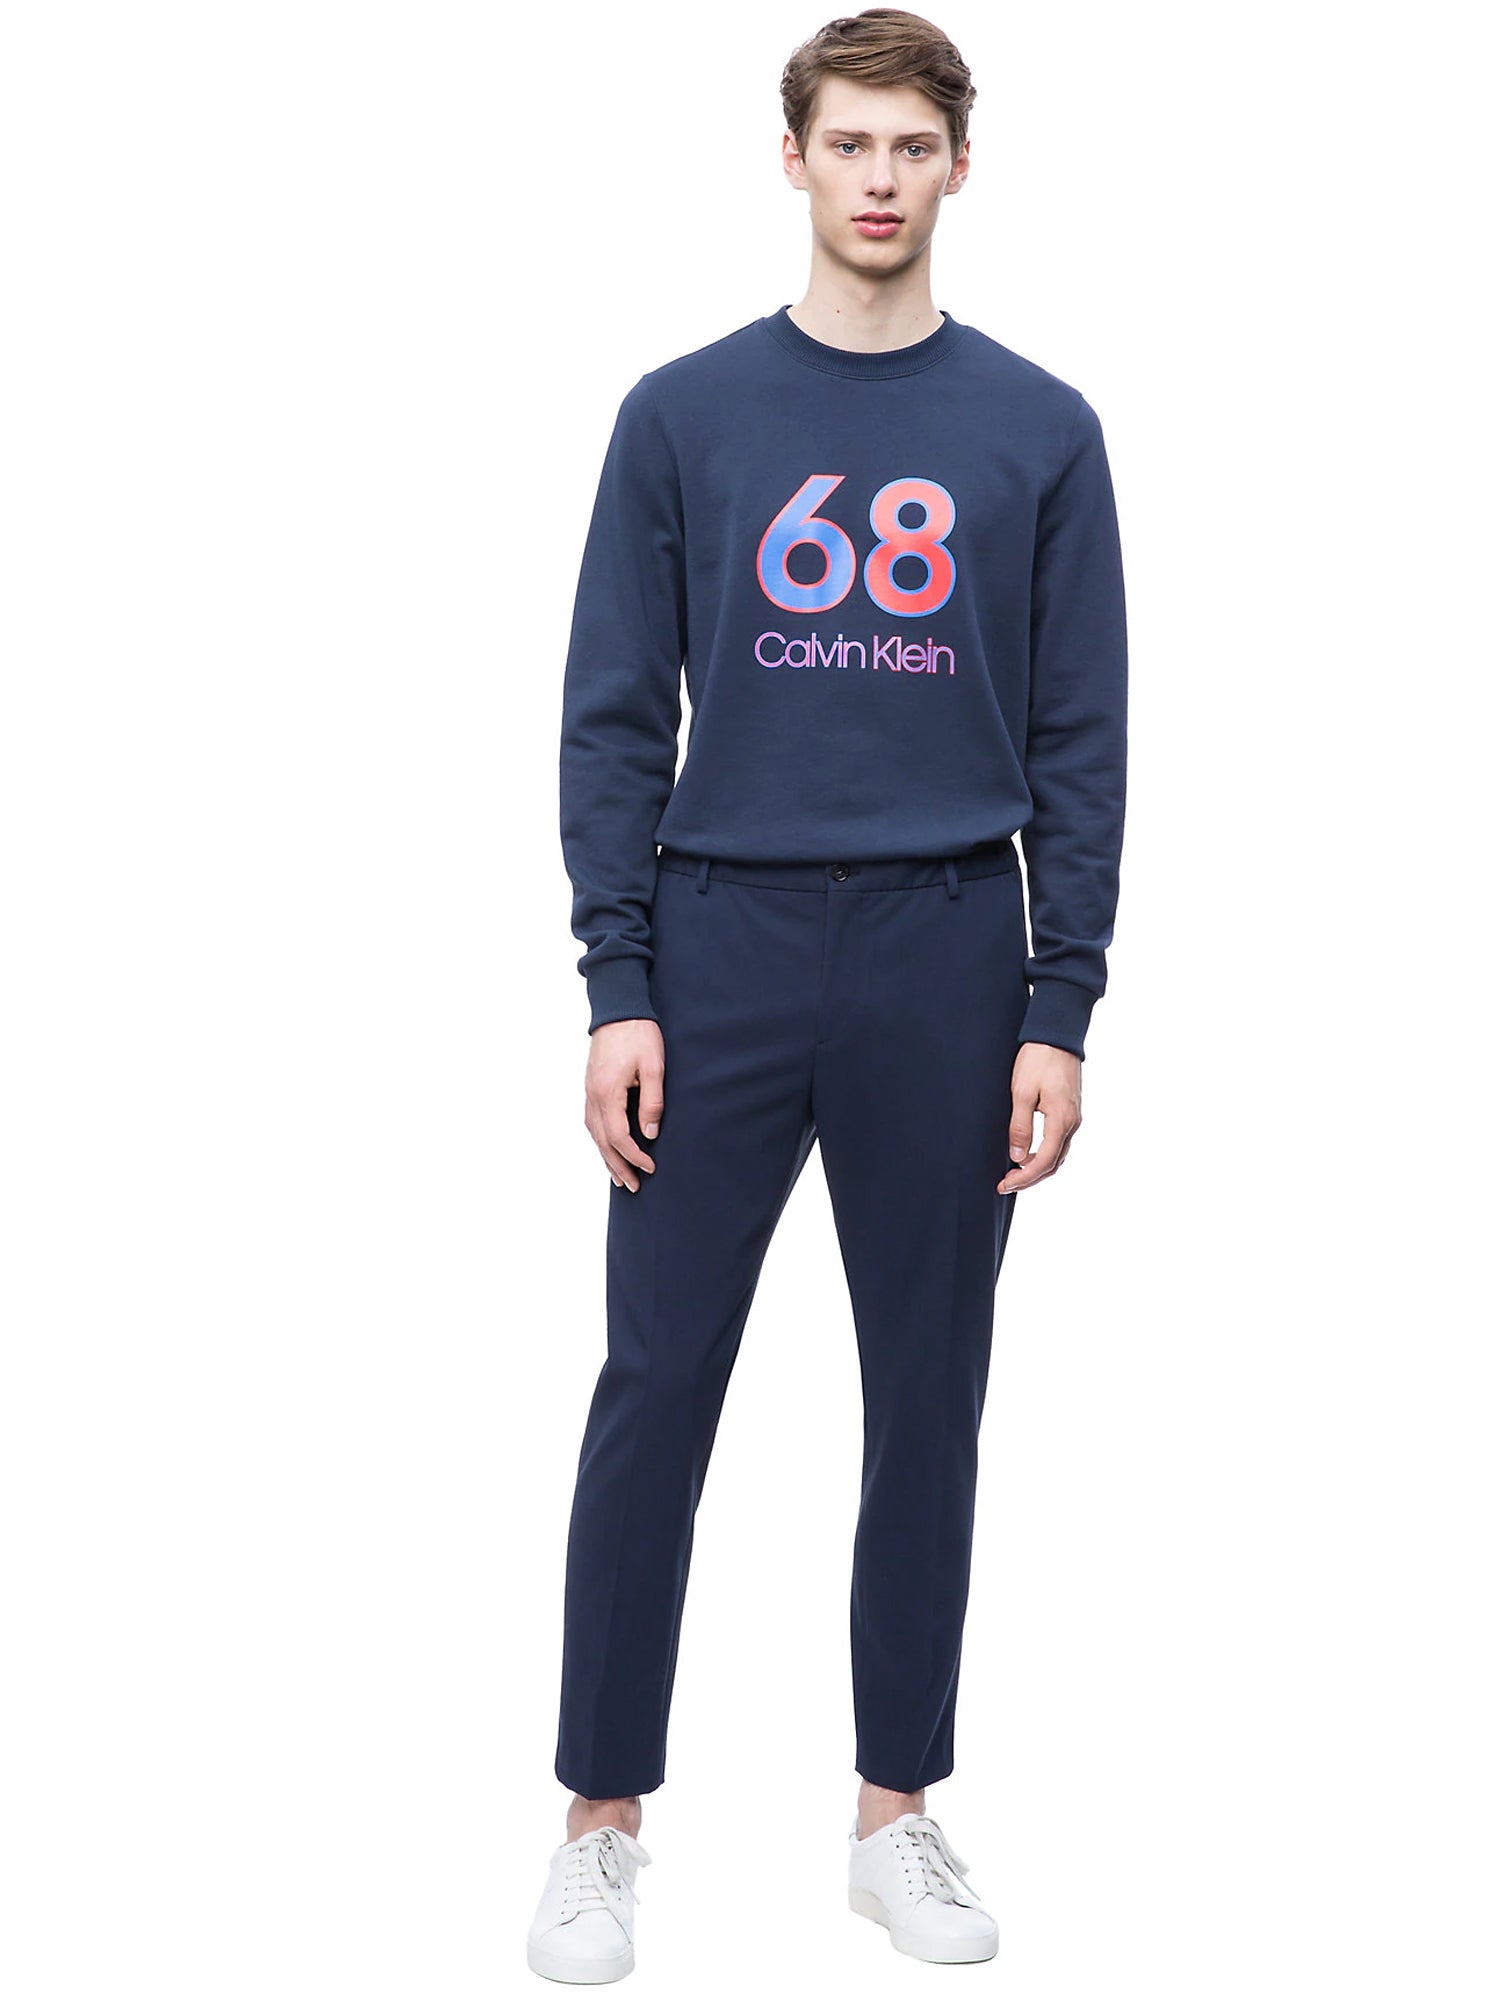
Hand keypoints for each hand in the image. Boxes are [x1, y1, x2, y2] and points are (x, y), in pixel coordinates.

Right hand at [584, 1019, 664, 1191]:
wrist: (617, 1008)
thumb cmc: (639, 1034)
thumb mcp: (653, 1066)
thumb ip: (652, 1101)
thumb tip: (649, 1133)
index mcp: (607, 1093)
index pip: (618, 1137)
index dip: (634, 1157)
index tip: (650, 1168)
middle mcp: (592, 1096)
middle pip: (602, 1141)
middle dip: (618, 1166)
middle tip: (633, 1186)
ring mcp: (588, 1091)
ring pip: (593, 1134)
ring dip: (606, 1157)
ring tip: (618, 1176)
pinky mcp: (590, 1086)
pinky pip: (591, 1121)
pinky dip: (599, 1140)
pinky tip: (607, 1147)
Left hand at [997, 1042, 1081, 1192]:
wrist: (1057, 1036)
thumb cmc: (1038, 1060)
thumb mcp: (1022, 1092)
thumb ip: (1020, 1126)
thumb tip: (1017, 1157)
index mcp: (1061, 1121)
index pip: (1044, 1162)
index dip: (1024, 1178)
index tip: (1004, 1185)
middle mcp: (1072, 1123)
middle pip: (1053, 1164)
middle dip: (1030, 1178)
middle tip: (1005, 1184)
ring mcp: (1074, 1118)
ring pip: (1058, 1155)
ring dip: (1037, 1168)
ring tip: (1014, 1173)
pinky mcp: (1070, 1111)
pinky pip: (1059, 1142)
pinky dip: (1044, 1155)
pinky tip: (1028, 1154)